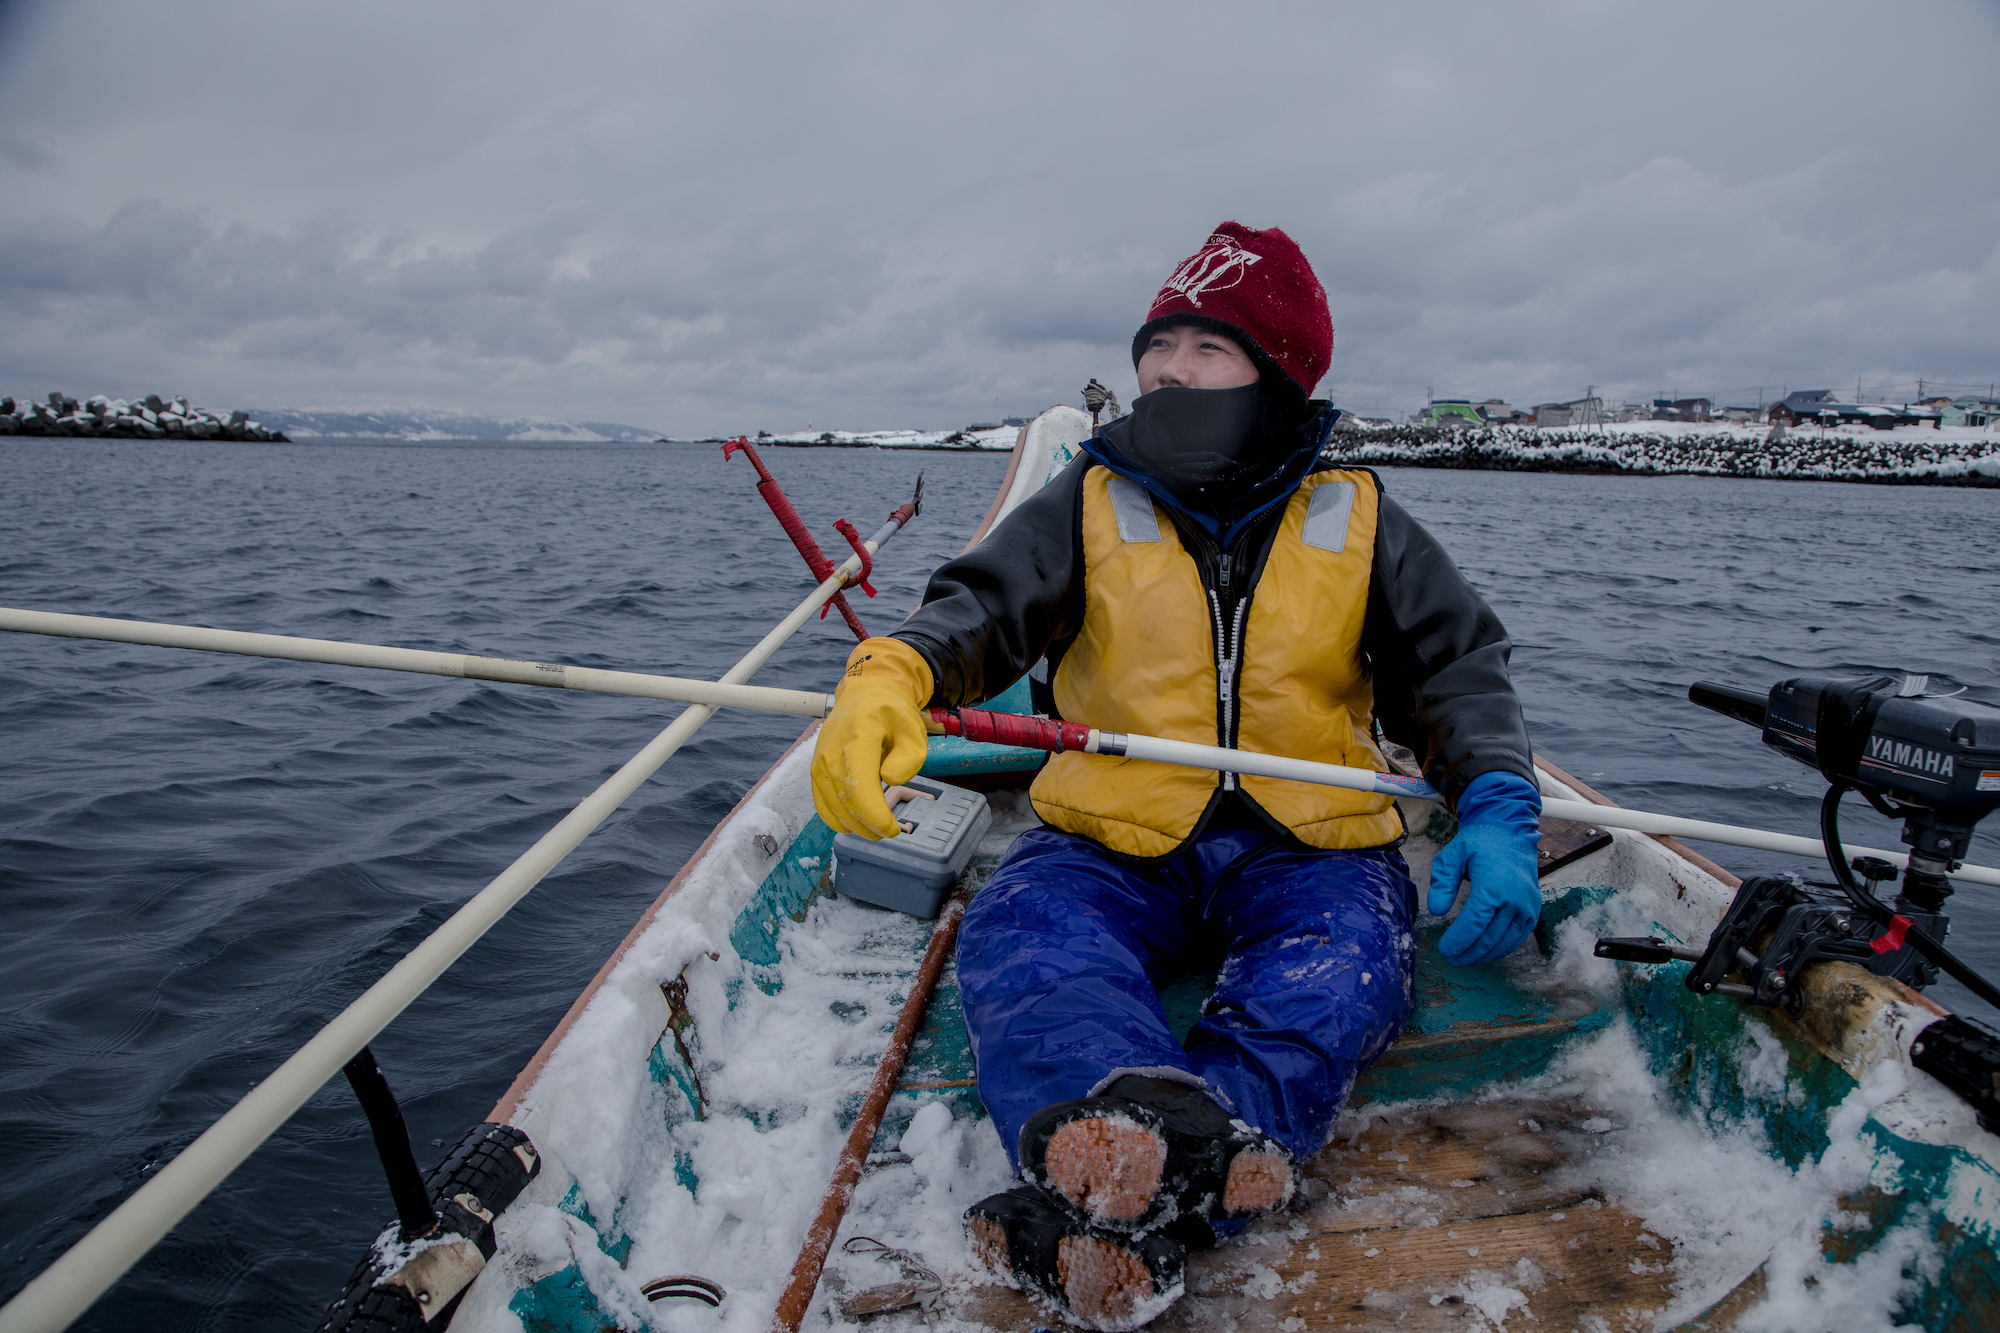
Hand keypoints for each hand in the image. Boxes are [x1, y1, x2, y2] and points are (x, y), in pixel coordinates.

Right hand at [811, 637, 933, 838]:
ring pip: (832, 806)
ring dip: (854, 825)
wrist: (865, 695)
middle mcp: (832, 751)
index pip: (860, 788)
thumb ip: (908, 758)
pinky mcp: (815, 769)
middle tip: (890, 831)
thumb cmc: (892, 714)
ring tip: (875, 829)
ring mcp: (819, 761)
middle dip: (868, 825)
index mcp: (858, 738)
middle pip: (846, 801)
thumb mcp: (913, 731)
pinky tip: (854, 824)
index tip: (893, 828)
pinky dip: (837, 819)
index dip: (875, 816)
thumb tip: (889, 780)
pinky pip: (821, 803)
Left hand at [1426, 770, 1543, 966]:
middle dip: (1468, 953)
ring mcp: (1527, 907)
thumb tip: (1436, 911)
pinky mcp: (1533, 910)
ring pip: (1504, 942)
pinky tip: (1486, 951)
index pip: (1474, 924)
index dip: (1458, 941)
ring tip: (1465, 958)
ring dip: (1484, 955)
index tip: (1444, 949)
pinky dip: (1501, 949)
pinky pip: (1518, 937)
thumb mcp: (1453, 855)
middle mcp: (1515, 900)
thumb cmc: (1480, 842)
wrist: (1511, 831)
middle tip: (1451, 959)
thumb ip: (1443, 882)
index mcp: (1494, 886)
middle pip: (1489, 938)